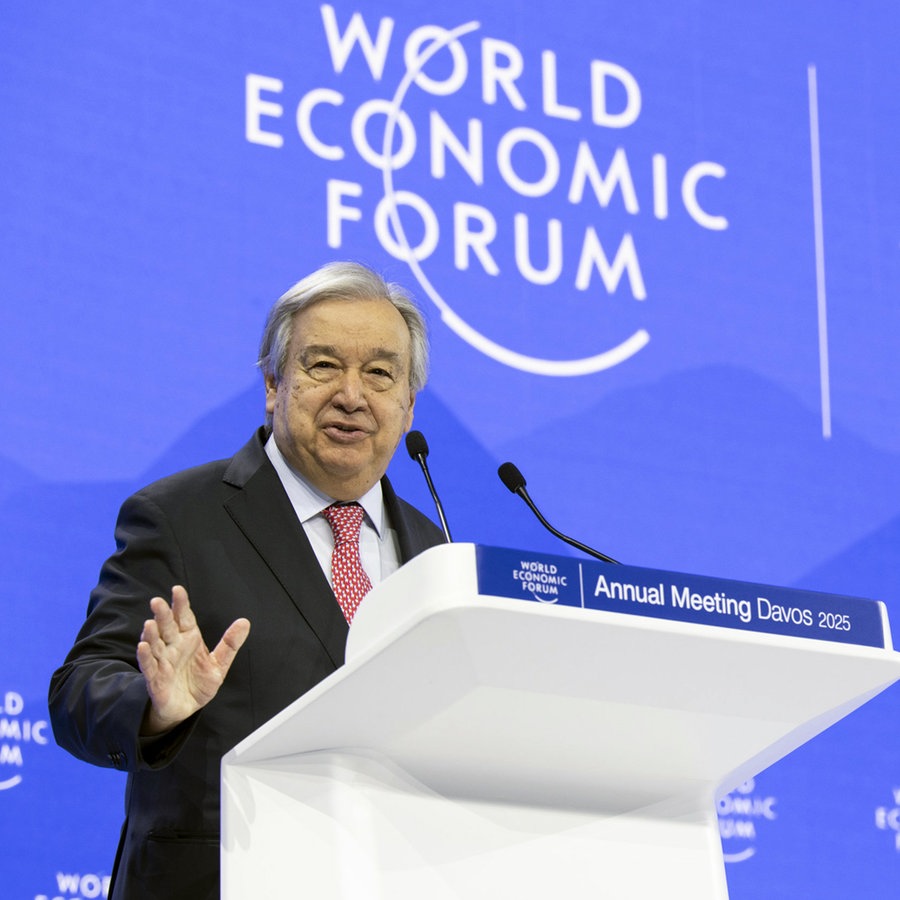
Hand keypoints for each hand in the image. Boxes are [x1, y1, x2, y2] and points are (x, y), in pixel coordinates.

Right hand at [136, 585, 250, 734]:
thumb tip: (245, 622)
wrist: (186, 708)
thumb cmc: (199, 683)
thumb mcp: (219, 663)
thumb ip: (230, 643)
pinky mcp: (156, 679)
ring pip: (155, 644)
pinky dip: (145, 657)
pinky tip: (143, 646)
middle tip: (157, 602)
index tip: (177, 590)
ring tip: (149, 623)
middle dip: (162, 615)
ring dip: (151, 634)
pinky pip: (149, 666)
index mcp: (189, 639)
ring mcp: (163, 662)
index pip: (184, 618)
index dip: (181, 604)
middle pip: (167, 628)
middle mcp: (174, 647)